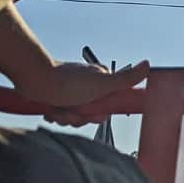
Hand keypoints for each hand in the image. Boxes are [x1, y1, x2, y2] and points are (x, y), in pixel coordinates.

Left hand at [20, 61, 148, 125]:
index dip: (101, 113)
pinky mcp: (56, 97)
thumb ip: (126, 78)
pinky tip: (52, 110)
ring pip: (75, 115)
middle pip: (91, 112)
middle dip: (81, 117)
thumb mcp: (103, 83)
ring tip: (60, 109)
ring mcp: (71, 92)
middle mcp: (86, 85)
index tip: (94, 112)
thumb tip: (147, 65)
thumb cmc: (67, 82)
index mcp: (100, 80)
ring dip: (67, 117)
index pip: (109, 105)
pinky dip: (56, 115)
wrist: (36, 81)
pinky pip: (61, 114)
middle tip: (74, 110)